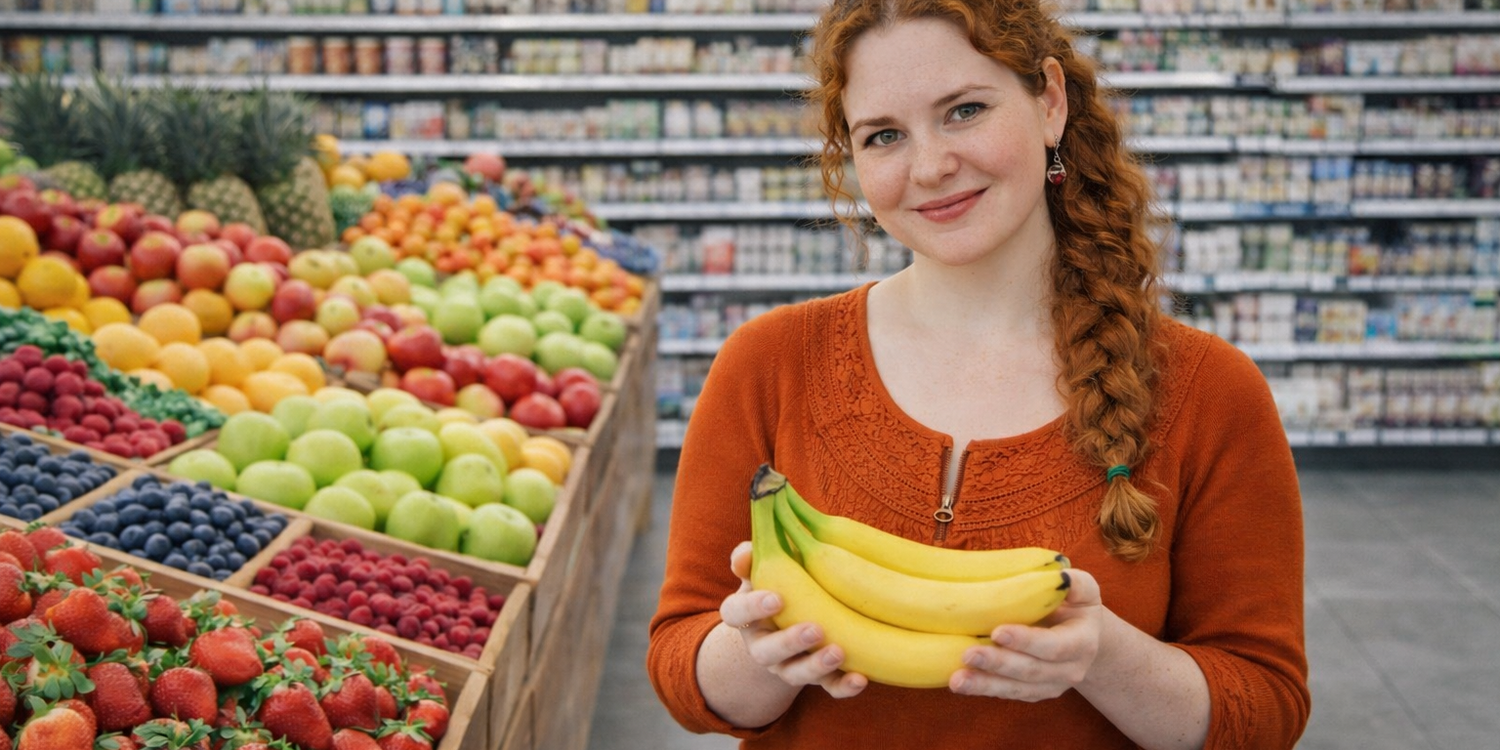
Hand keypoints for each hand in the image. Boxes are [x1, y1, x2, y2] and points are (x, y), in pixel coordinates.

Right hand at [718, 541, 868, 698]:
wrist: (793, 617)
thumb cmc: (780, 582)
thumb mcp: (766, 566)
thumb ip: (753, 557)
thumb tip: (747, 552)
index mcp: (745, 614)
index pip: (735, 612)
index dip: (752, 608)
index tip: (776, 598)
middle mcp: (762, 645)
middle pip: (766, 652)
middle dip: (789, 643)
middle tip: (814, 630)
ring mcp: (788, 664)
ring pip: (796, 673)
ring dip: (816, 666)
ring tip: (838, 653)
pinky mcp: (816, 678)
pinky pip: (828, 687)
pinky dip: (843, 687)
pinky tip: (860, 679)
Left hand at [949, 568, 1104, 700]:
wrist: (1082, 639)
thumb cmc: (1075, 607)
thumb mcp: (1083, 591)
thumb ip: (1076, 583)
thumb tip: (1060, 575)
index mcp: (1082, 643)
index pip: (1054, 646)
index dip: (1027, 641)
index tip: (997, 632)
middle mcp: (1069, 670)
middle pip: (1031, 670)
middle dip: (998, 663)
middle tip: (968, 654)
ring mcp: (1050, 686)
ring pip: (1016, 689)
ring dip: (984, 684)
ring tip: (957, 680)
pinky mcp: (1032, 693)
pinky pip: (1006, 694)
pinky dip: (982, 689)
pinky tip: (958, 683)